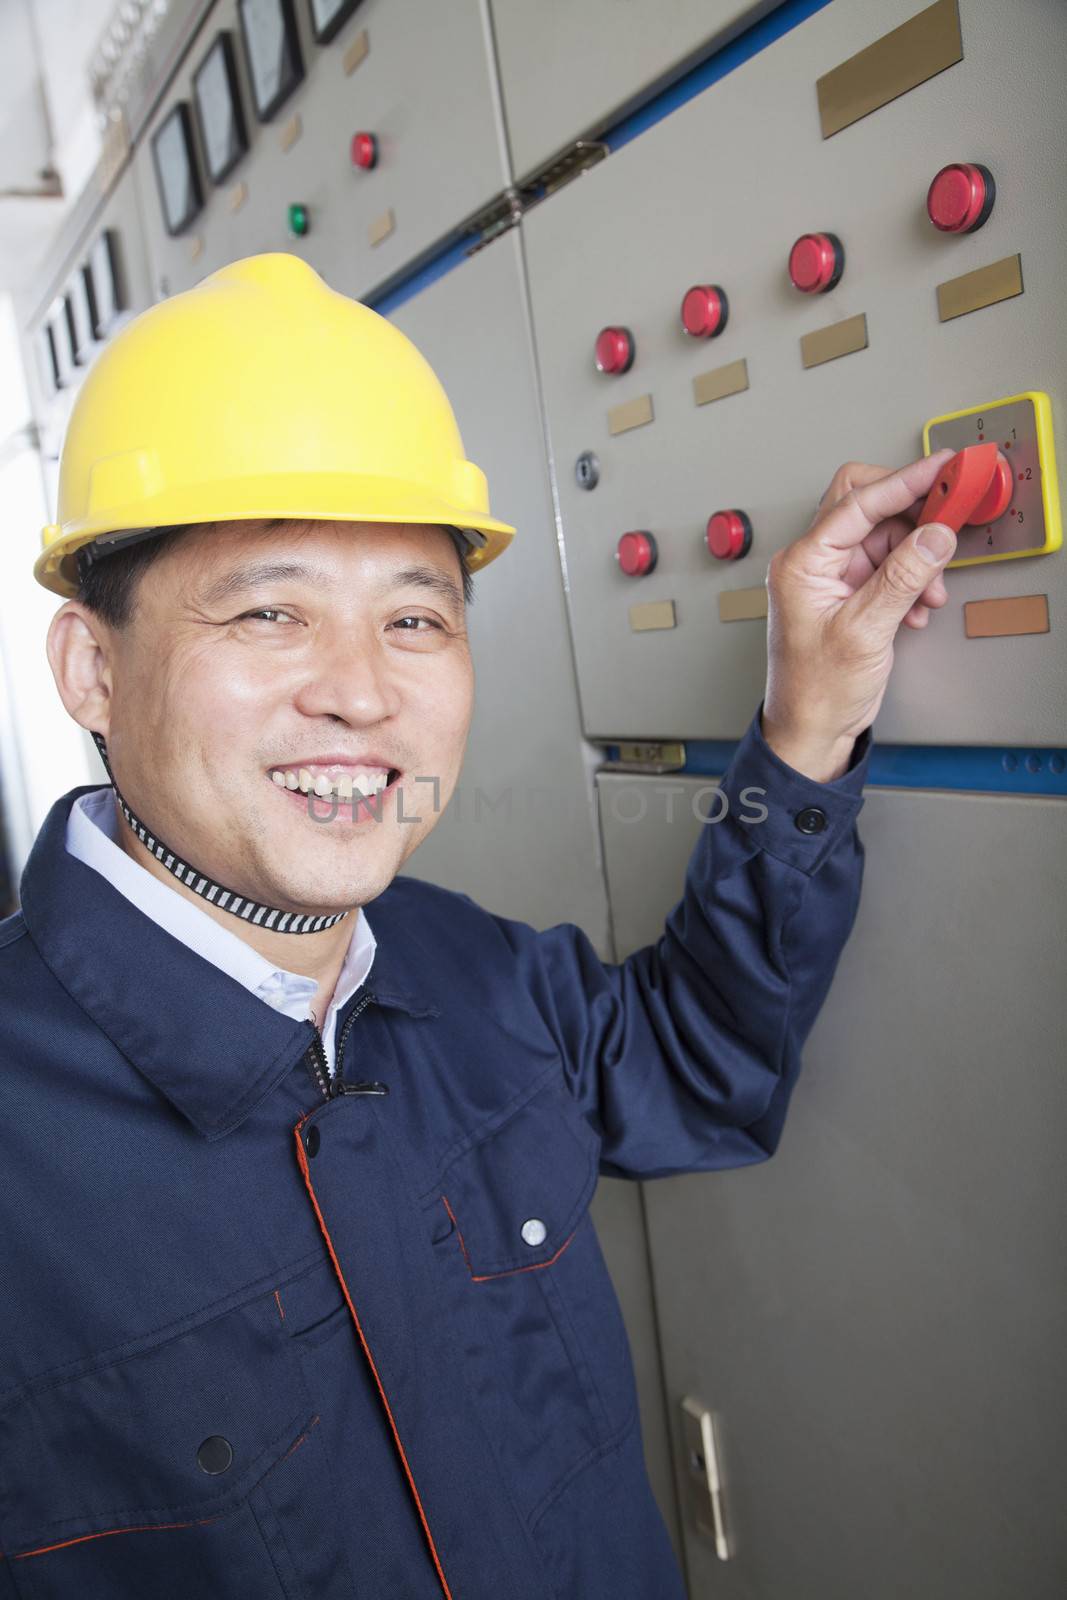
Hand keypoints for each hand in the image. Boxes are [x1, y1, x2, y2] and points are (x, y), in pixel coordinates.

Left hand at [760, 449, 957, 780]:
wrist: (811, 731)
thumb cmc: (816, 691)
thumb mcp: (866, 631)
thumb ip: (903, 578)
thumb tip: (935, 535)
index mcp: (802, 563)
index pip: (857, 502)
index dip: (904, 481)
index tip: (941, 469)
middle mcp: (811, 563)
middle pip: (866, 508)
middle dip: (910, 517)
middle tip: (944, 523)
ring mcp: (829, 577)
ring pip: (883, 538)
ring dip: (915, 558)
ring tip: (929, 591)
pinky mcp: (848, 593)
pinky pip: (886, 566)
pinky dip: (909, 579)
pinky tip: (917, 606)